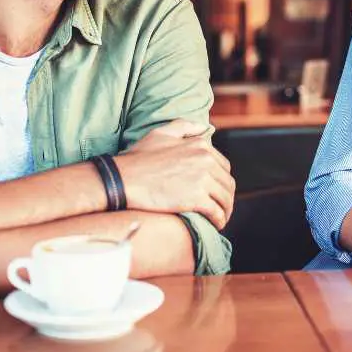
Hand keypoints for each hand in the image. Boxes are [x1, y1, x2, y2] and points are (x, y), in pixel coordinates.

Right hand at [113, 120, 234, 229]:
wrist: (124, 178)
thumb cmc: (139, 157)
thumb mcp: (161, 133)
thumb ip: (185, 126)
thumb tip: (204, 128)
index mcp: (200, 145)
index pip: (223, 166)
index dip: (222, 181)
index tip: (217, 191)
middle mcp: (206, 160)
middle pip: (227, 183)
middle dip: (226, 197)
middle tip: (221, 207)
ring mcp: (202, 179)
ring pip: (225, 198)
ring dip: (226, 210)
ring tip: (220, 218)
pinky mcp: (196, 198)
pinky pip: (216, 212)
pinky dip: (219, 220)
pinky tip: (216, 225)